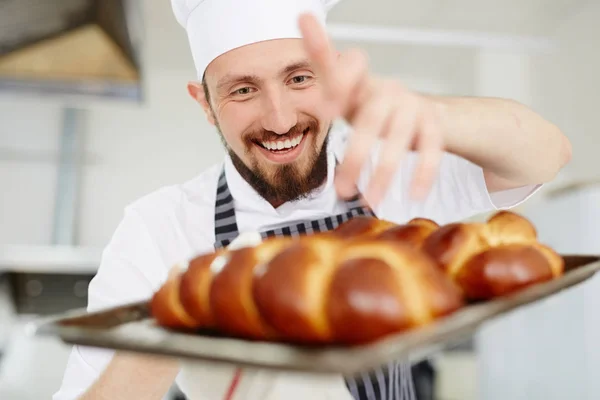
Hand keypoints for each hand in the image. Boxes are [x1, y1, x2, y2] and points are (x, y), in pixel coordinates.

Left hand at [298, 13, 444, 206]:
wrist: (426, 114)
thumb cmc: (375, 108)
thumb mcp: (349, 96)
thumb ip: (327, 77)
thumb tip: (305, 18)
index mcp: (361, 83)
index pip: (350, 66)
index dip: (340, 82)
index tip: (326, 106)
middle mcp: (388, 89)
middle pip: (371, 120)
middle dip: (356, 157)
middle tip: (340, 189)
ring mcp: (413, 106)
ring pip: (399, 140)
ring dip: (384, 174)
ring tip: (369, 200)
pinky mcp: (433, 126)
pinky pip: (432, 150)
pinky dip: (424, 174)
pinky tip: (413, 195)